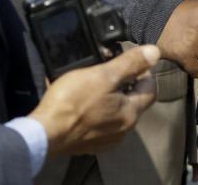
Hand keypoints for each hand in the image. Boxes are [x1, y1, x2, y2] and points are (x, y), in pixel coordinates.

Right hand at [30, 45, 159, 155]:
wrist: (42, 134)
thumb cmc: (73, 102)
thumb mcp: (103, 75)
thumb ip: (131, 63)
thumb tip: (155, 52)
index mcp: (131, 114)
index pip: (151, 89)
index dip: (144, 72)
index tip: (129, 62)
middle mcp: (123, 131)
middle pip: (134, 101)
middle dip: (127, 84)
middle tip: (110, 71)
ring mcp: (105, 140)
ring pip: (117, 113)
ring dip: (112, 98)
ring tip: (96, 85)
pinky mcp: (88, 145)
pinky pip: (101, 124)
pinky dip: (98, 112)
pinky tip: (85, 103)